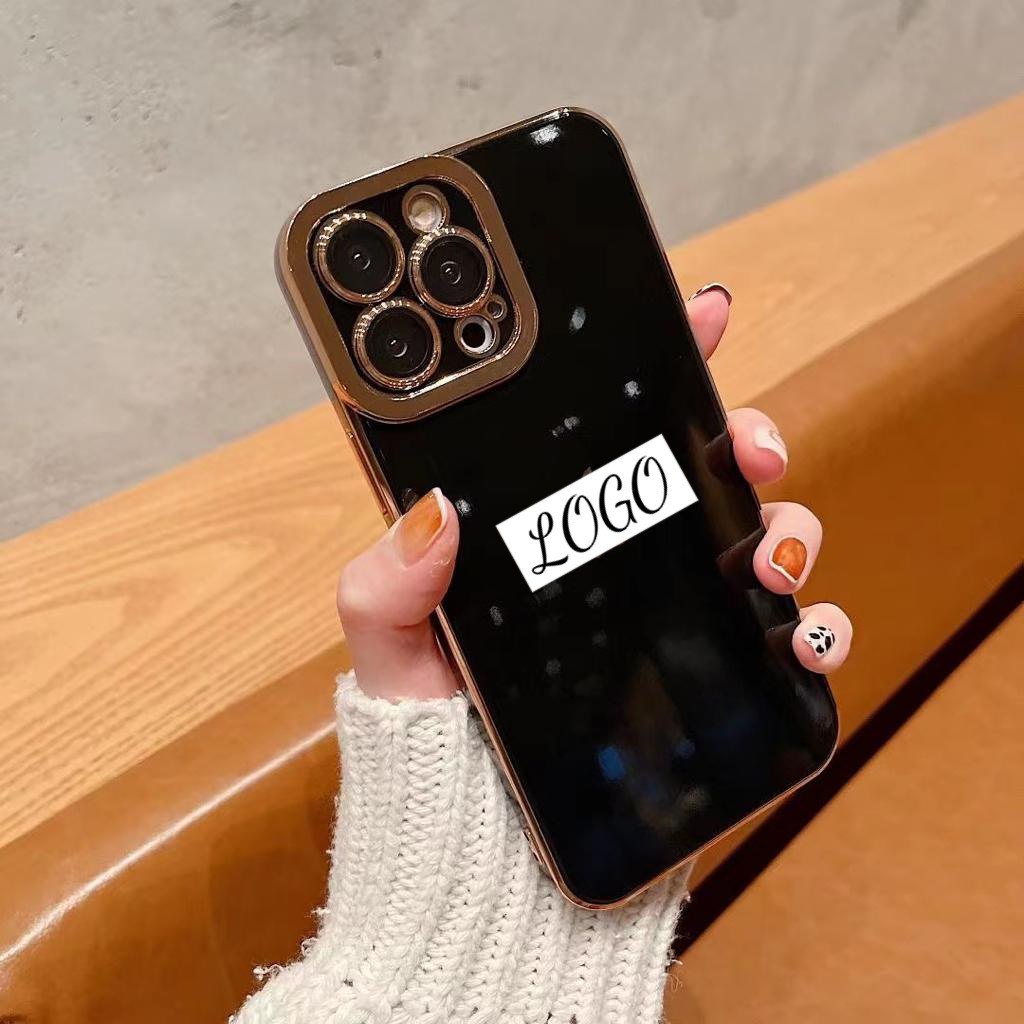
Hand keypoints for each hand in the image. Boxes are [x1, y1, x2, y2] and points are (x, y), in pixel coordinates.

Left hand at [337, 283, 852, 699]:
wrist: (486, 828)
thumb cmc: (434, 728)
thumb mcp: (394, 644)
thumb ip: (391, 582)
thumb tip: (431, 513)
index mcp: (553, 524)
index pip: (612, 427)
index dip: (665, 361)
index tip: (703, 312)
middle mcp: (623, 554)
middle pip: (708, 470)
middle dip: (748, 440)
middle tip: (749, 453)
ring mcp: (676, 610)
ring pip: (764, 539)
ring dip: (792, 529)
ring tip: (771, 557)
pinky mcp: (717, 674)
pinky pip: (790, 638)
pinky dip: (819, 628)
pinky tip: (806, 634)